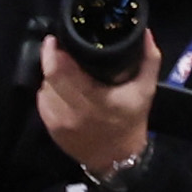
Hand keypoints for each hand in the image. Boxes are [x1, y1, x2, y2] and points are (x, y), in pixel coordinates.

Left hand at [34, 33, 156, 181]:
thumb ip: (148, 59)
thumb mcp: (146, 89)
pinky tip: (61, 88)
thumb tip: (145, 32)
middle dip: (50, 58)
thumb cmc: (132, 120)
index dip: (54, 53)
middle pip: (49, 78)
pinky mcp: (51, 129)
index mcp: (95, 100)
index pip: (61, 72)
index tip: (56, 39)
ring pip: (44, 88)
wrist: (116, 158)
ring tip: (63, 68)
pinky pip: (43, 101)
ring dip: (51, 75)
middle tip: (57, 46)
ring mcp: (58, 122)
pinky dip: (49, 91)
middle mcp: (71, 112)